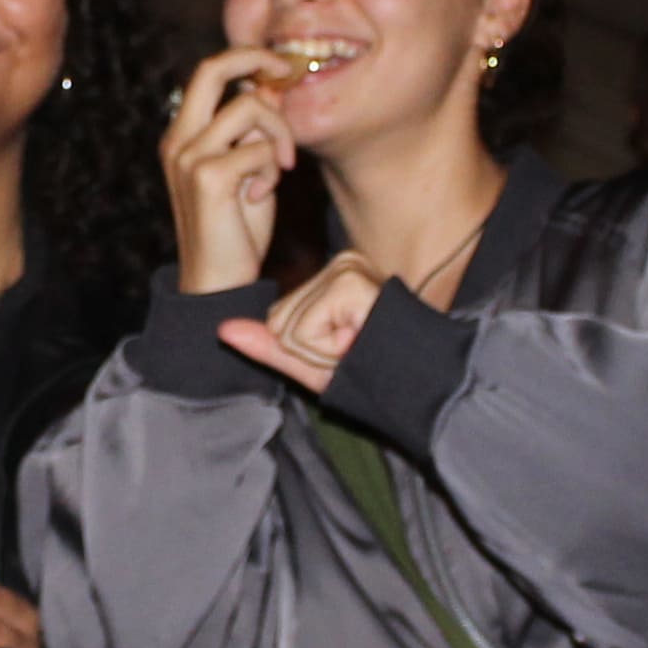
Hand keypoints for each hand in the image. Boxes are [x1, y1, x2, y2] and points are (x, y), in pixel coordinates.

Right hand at [164, 45, 298, 292]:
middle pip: (213, 69)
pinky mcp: (209, 177)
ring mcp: (190, 157)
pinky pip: (261, 148)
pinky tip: (261, 194)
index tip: (278, 66)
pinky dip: (273, 169)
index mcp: (183, 135)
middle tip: (285, 71)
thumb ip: (253, 131)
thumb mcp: (248, 169)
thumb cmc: (235, 229)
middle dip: (256, 59)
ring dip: (279, 135)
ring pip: (250, 108)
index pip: (208, 73)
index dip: (245, 58)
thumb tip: (271, 88)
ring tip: (279, 170)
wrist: (217, 282)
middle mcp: (179, 140)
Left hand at [217, 250, 384, 392]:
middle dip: (310, 352)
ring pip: (289, 327)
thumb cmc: (376, 373)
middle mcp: (342, 263)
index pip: (279, 318)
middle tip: (353, 351)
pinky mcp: (351, 284)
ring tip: (360, 346)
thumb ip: (268, 345)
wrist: (427, 385)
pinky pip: (304, 331)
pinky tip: (362, 341)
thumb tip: (221, 329)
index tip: (346, 350)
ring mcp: (348, 268)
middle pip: (279, 321)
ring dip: (321, 354)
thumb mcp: (313, 362)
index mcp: (334, 274)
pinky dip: (327, 352)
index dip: (305, 350)